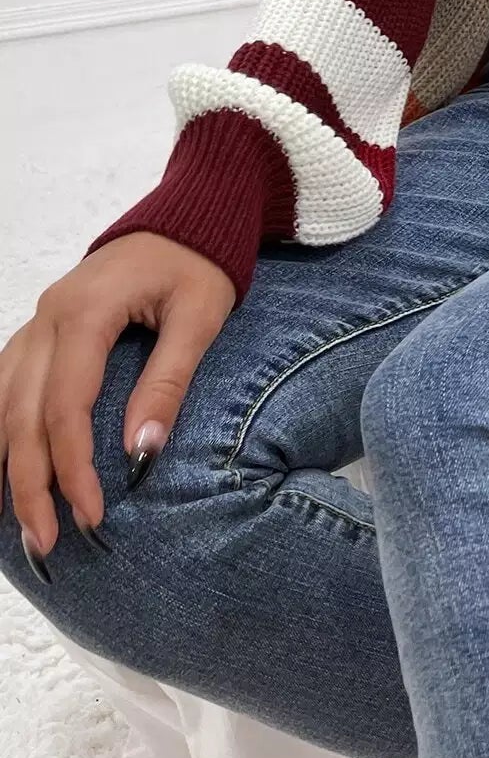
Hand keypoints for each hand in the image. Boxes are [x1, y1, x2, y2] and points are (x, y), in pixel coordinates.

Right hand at [0, 233, 235, 568]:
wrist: (188, 216)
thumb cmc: (198, 262)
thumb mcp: (200, 318)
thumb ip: (169, 382)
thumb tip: (141, 453)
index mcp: (83, 314)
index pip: (64, 409)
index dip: (72, 468)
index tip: (92, 516)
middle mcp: (46, 318)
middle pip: (20, 415)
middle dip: (29, 485)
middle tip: (47, 542)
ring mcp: (36, 323)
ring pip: (0, 403)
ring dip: (4, 463)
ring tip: (20, 522)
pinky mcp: (40, 330)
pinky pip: (4, 385)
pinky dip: (1, 430)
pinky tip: (4, 466)